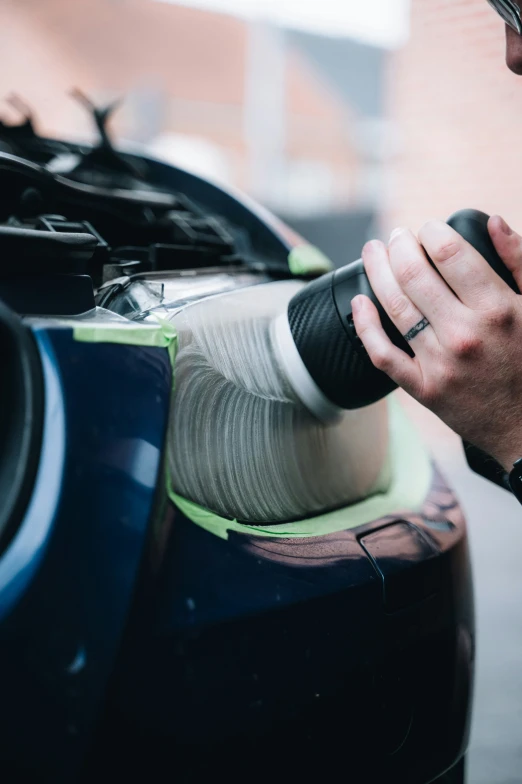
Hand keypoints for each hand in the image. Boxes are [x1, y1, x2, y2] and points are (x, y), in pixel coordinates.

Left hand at [351, 216, 521, 470]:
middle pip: (415, 275)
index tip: (427, 228)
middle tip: (395, 236)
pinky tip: (359, 302)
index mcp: (498, 308)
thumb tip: (491, 221)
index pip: (451, 253)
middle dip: (398, 246)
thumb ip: (519, 261)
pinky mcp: (423, 388)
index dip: (432, 232)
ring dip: (377, 271)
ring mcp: (441, 363)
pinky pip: (382, 353)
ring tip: (372, 252)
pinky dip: (365, 325)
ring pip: (395, 306)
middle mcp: (465, 333)